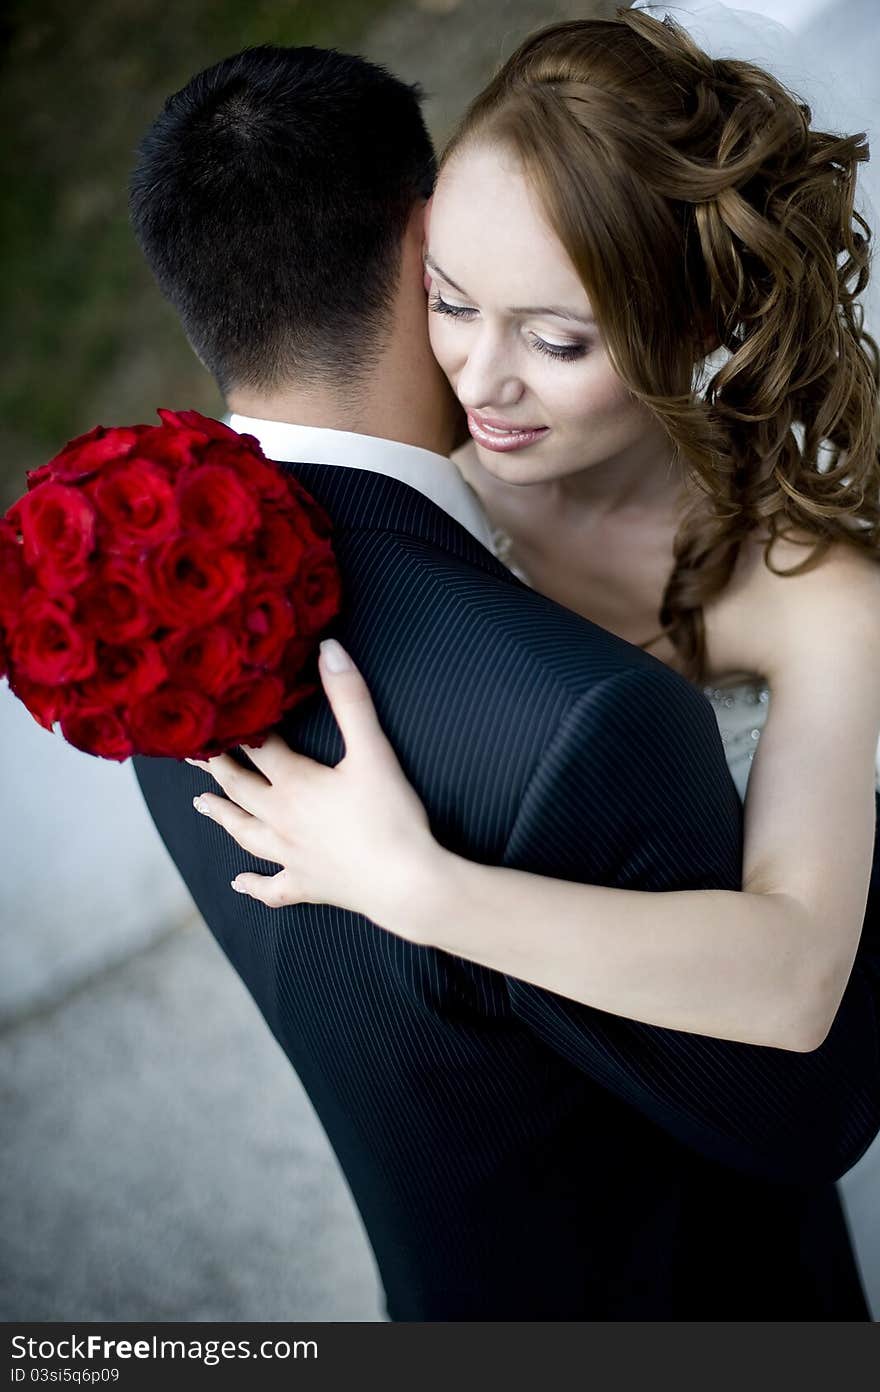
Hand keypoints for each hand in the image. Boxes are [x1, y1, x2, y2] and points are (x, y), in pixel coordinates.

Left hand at [187, 639, 441, 936]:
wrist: (405, 883)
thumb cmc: (391, 816)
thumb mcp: (373, 750)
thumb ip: (350, 698)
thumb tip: (328, 649)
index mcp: (294, 783)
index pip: (257, 747)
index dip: (241, 727)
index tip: (222, 710)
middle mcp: (281, 818)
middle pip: (239, 788)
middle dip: (217, 766)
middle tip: (193, 753)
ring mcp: (290, 855)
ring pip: (245, 833)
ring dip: (222, 816)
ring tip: (200, 804)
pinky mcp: (307, 885)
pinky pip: (273, 888)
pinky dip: (254, 885)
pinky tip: (239, 883)